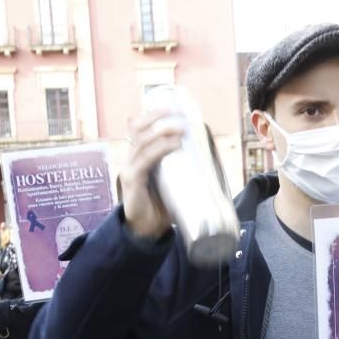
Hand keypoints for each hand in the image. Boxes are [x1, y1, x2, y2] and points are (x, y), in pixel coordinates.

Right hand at [119, 110, 182, 239]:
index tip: (173, 107)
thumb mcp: (171, 182)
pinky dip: (160, 149)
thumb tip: (209, 158)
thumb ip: (181, 170)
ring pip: (142, 140)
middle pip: (138, 127)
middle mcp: (131, 158)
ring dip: (162, 130)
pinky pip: (145, 159)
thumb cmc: (160, 207)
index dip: (153, 114)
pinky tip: (174, 144)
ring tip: (181, 127)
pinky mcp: (131, 181)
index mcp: (138, 156)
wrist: (145, 231)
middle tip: (179, 114)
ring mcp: (129, 168)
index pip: (138, 126)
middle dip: (158, 116)